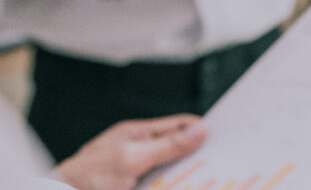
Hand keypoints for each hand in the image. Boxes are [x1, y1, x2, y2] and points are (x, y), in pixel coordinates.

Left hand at [54, 115, 207, 189]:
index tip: (223, 137)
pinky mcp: (137, 188)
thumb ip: (166, 145)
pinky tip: (186, 184)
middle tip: (221, 162)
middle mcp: (139, 153)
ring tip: (207, 178)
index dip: (200, 129)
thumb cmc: (87, 177)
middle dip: (197, 156)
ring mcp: (137, 174)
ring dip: (186, 176)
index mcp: (137, 135)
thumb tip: (199, 130)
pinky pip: (162, 185)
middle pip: (178, 151)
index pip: (177, 126)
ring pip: (172, 172)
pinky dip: (173, 184)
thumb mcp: (132, 158)